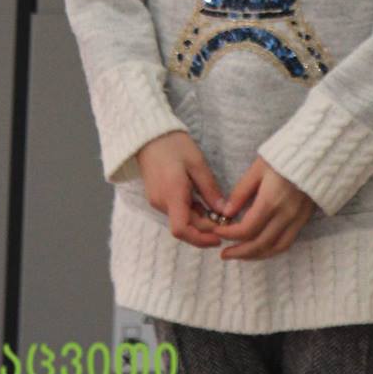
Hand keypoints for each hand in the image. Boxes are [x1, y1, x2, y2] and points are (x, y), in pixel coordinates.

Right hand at [136, 130, 233, 248]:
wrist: (148, 135)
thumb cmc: (173, 144)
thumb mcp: (197, 163)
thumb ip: (210, 189)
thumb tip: (224, 212)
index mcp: (172, 194)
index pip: (182, 230)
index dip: (201, 239)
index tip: (220, 237)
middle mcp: (161, 202)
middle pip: (184, 227)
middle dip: (205, 229)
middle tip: (224, 222)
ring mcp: (157, 201)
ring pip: (180, 220)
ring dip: (198, 221)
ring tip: (215, 210)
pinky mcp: (156, 197)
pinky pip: (175, 212)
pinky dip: (190, 212)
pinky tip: (201, 202)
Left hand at [210, 155, 316, 259]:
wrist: (314, 154)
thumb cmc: (282, 158)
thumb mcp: (257, 169)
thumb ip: (241, 192)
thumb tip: (226, 213)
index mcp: (271, 201)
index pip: (247, 229)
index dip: (230, 234)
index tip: (219, 231)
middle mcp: (285, 215)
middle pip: (260, 244)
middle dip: (239, 252)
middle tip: (224, 254)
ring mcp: (297, 220)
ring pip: (275, 248)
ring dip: (255, 255)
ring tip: (240, 254)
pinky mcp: (304, 220)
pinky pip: (286, 243)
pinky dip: (271, 250)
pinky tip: (260, 248)